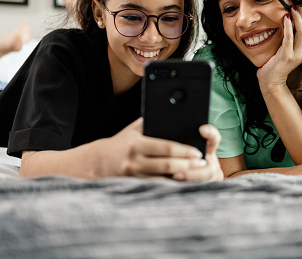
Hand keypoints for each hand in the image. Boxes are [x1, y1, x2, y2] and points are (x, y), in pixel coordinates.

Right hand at [94, 118, 222, 180]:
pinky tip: (183, 182)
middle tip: (203, 163)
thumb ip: (151, 122)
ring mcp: (134, 176)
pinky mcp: (135, 185)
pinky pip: (157, 186)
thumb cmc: (122, 142)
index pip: (165, 148)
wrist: (98, 162)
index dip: (184, 151)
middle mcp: (134, 161)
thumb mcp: (134, 129)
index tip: (198, 152)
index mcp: (136, 144)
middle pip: (167, 164)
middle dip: (188, 164)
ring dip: (183, 177)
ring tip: (197, 173)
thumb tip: (174, 114)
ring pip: (164, 178)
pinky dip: (171, 185)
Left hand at [257, 6, 301, 93]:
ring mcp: (297, 55)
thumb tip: (289, 19)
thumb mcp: (287, 48)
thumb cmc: (277, 63)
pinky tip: (285, 17)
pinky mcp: (287, 56)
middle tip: (298, 2)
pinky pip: (289, 38)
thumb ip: (291, 37)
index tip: (301, 5)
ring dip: (297, 18)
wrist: (271, 80)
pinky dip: (288, 26)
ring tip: (293, 7)